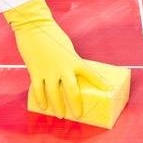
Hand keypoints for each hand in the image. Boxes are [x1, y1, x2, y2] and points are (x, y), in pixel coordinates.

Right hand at [2, 0, 109, 118]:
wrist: (34, 27)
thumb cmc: (52, 35)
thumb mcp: (67, 49)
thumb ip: (69, 62)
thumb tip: (69, 76)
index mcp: (74, 60)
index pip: (91, 74)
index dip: (101, 83)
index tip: (109, 90)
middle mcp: (63, 68)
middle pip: (72, 91)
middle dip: (76, 105)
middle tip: (79, 115)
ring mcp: (48, 71)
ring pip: (53, 94)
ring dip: (58, 107)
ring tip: (60, 115)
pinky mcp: (35, 72)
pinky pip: (38, 90)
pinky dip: (41, 99)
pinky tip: (43, 107)